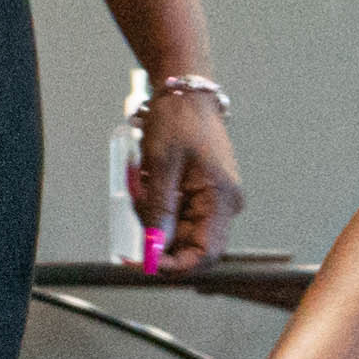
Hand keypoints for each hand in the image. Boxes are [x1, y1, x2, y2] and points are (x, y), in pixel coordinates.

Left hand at [131, 85, 242, 270]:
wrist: (185, 92)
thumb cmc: (179, 120)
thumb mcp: (162, 166)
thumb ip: (159, 211)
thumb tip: (152, 249)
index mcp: (221, 199)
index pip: (205, 254)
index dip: (174, 265)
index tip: (145, 263)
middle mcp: (224, 205)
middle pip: (188, 244)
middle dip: (157, 236)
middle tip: (134, 210)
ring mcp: (213, 200)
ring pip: (178, 231)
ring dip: (153, 217)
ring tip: (140, 182)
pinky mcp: (201, 194)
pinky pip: (176, 214)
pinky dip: (156, 206)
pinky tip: (147, 182)